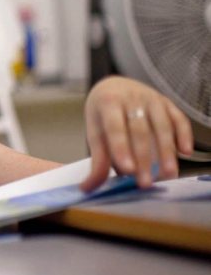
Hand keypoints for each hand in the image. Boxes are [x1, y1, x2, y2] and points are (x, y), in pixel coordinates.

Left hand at [81, 76, 193, 190]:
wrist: (115, 86)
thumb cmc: (104, 113)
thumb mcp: (95, 131)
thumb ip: (96, 160)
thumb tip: (87, 188)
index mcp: (108, 103)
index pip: (114, 127)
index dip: (121, 148)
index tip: (127, 170)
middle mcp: (131, 98)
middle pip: (139, 130)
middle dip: (143, 158)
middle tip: (145, 182)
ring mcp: (152, 99)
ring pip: (161, 125)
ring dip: (166, 151)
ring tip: (168, 173)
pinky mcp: (168, 103)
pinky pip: (179, 118)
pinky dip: (184, 134)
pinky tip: (185, 152)